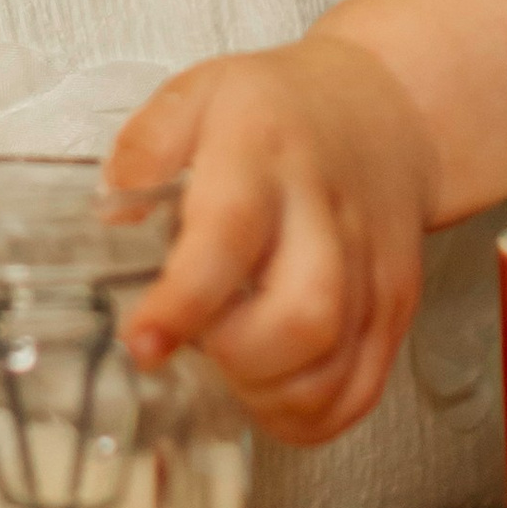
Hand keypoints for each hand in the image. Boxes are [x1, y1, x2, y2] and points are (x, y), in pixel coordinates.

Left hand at [105, 35, 439, 443]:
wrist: (383, 111)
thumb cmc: (277, 110)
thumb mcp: (198, 92)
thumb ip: (146, 147)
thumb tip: (110, 214)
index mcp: (264, 155)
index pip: (229, 235)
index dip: (185, 301)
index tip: (143, 341)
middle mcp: (328, 214)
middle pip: (303, 317)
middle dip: (237, 360)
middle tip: (196, 346)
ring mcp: (372, 267)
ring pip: (335, 368)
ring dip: (269, 395)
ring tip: (230, 368)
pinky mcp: (396, 307)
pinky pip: (362, 390)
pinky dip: (310, 415)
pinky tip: (271, 389)